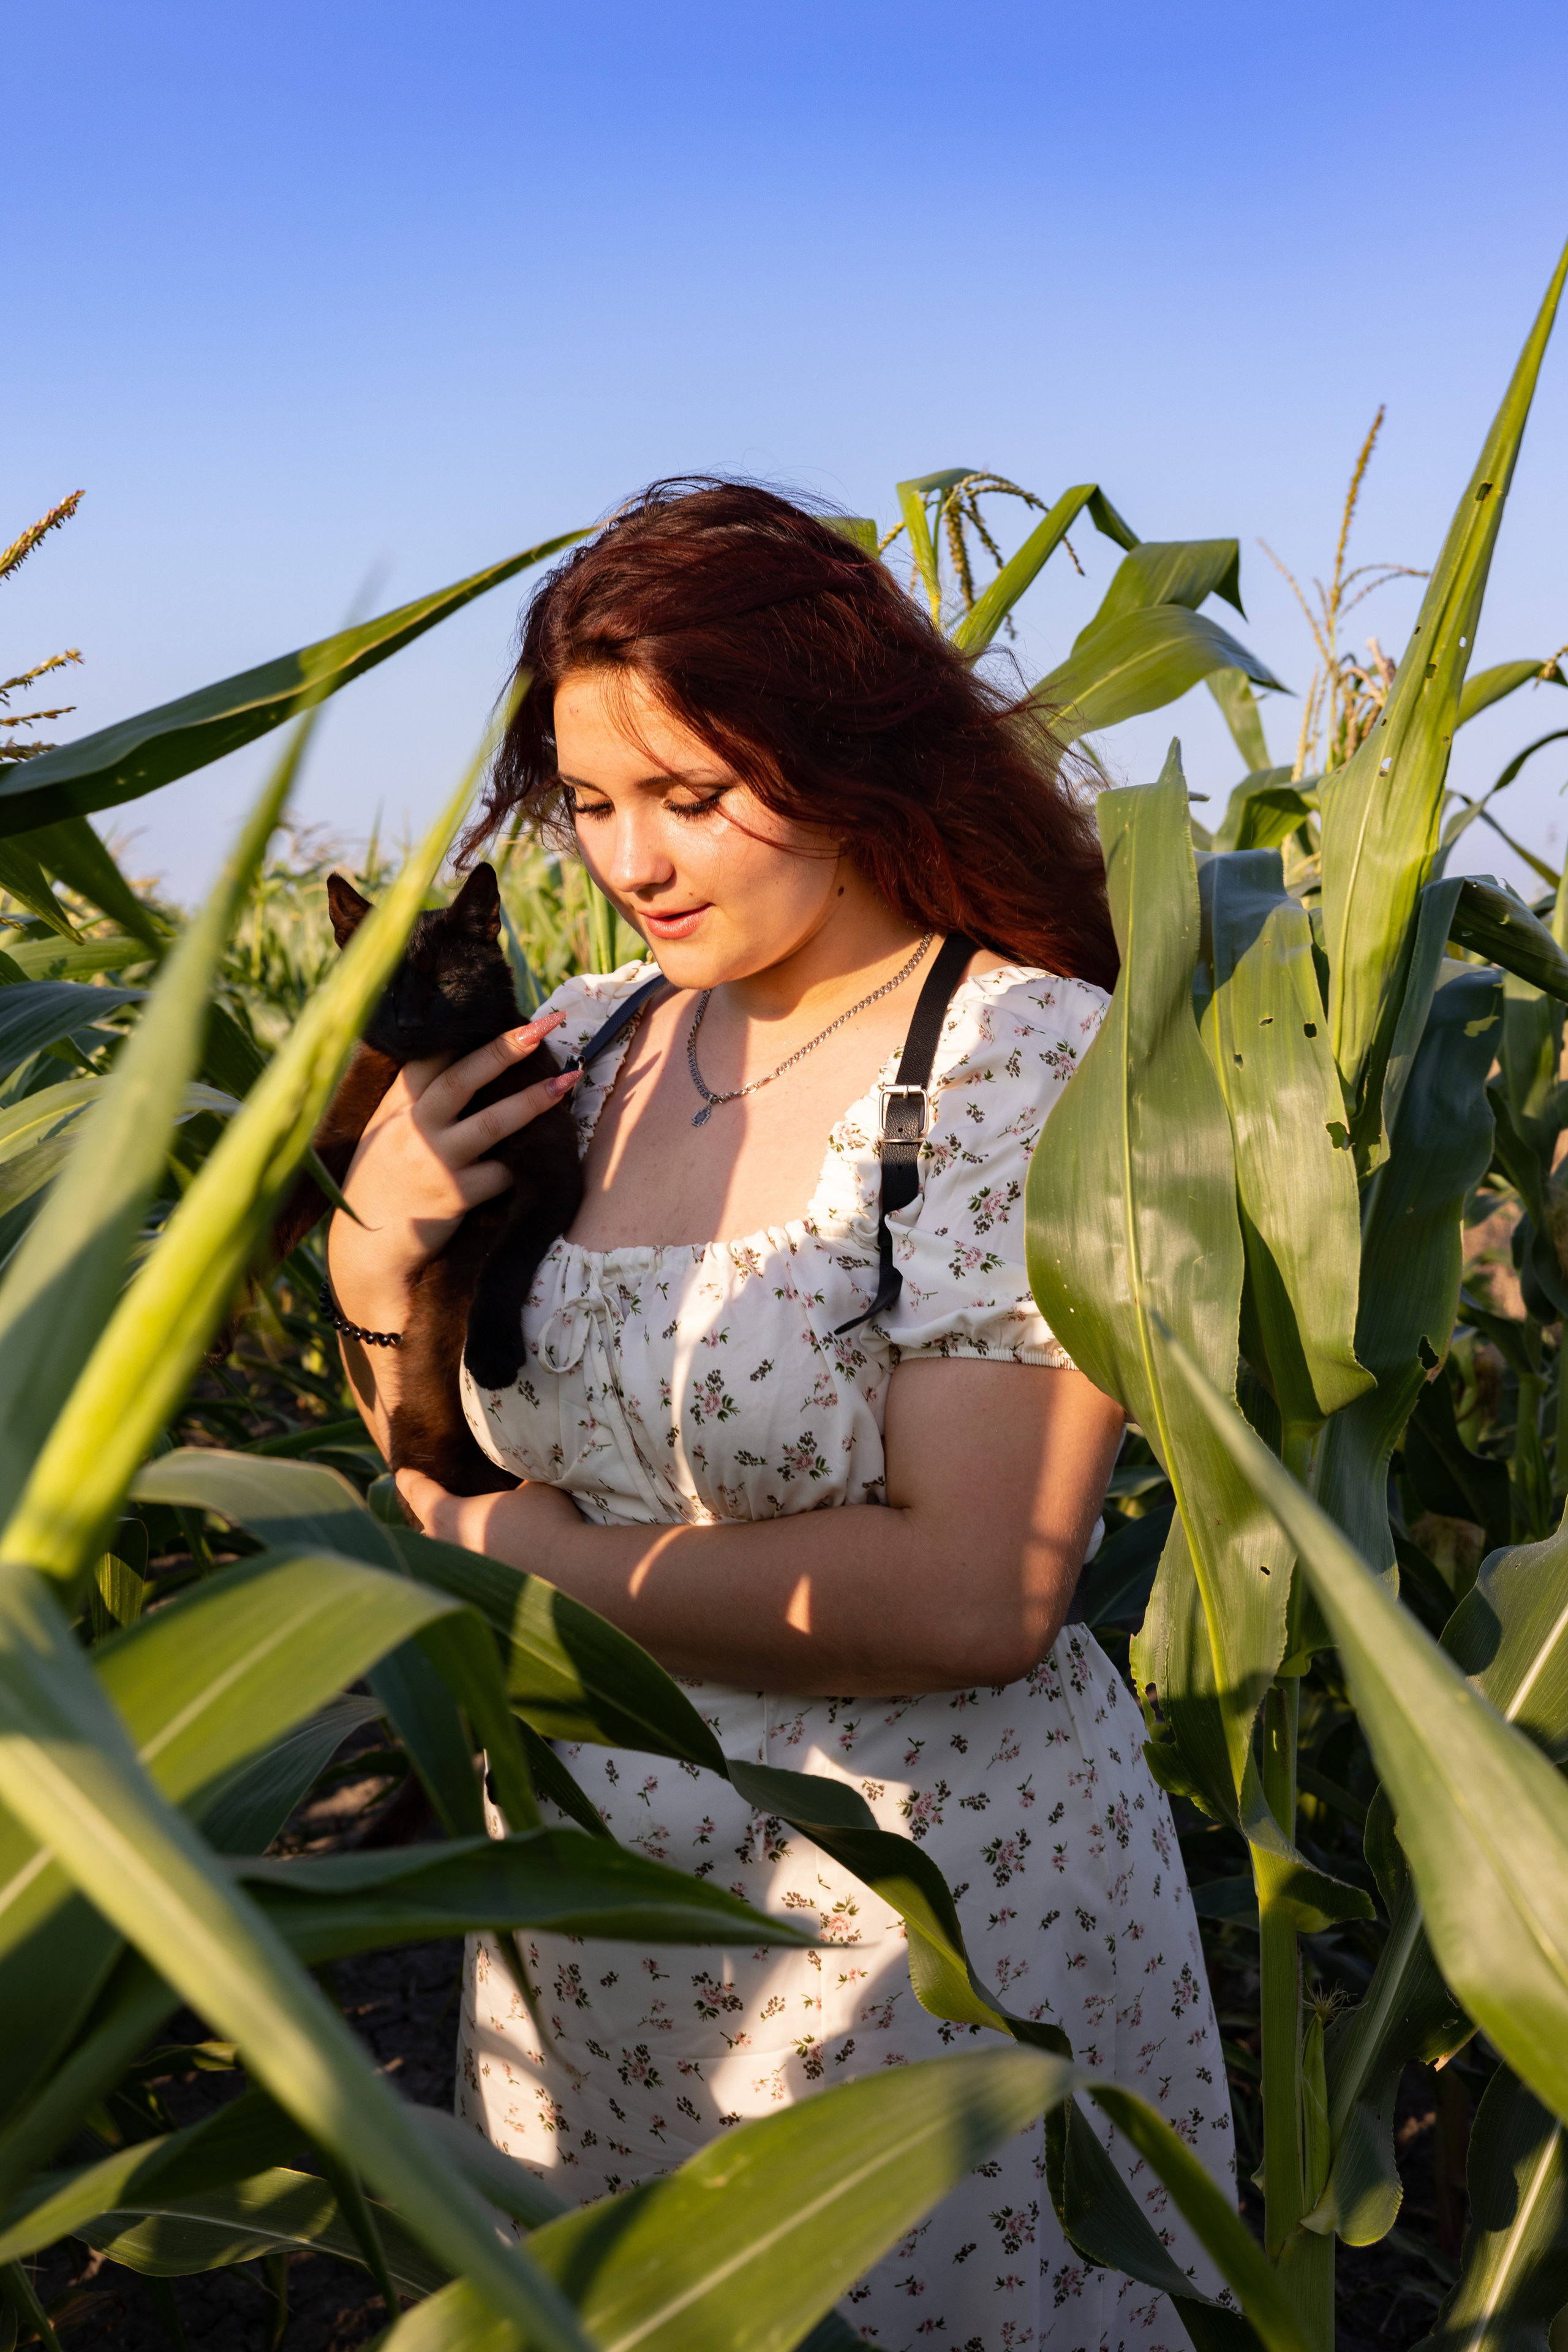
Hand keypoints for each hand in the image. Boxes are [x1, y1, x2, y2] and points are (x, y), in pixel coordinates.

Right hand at [328, 1009, 578, 1326]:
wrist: (367, 1252)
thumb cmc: (380, 1186)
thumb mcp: (384, 1134)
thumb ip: (414, 1101)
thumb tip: (459, 1058)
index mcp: (396, 1106)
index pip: (430, 1057)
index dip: (465, 1031)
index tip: (501, 1008)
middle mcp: (414, 1127)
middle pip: (464, 1076)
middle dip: (506, 1047)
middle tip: (546, 1025)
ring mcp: (436, 1161)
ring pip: (493, 1122)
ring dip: (534, 1100)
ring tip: (568, 1079)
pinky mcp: (456, 1196)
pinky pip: (503, 1172)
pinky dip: (527, 1159)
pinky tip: (553, 1147)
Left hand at [396, 1467, 583, 1570]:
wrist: (568, 1571)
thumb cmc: (544, 1521)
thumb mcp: (530, 1487)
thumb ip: (514, 1483)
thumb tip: (516, 1481)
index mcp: (448, 1516)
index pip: (419, 1492)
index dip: (411, 1480)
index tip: (403, 1474)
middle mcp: (444, 1549)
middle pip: (424, 1533)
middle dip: (430, 1523)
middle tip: (438, 1512)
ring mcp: (458, 1580)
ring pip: (441, 1562)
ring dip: (447, 1553)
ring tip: (461, 1544)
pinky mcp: (476, 1600)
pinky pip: (462, 1582)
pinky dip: (467, 1575)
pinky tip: (484, 1573)